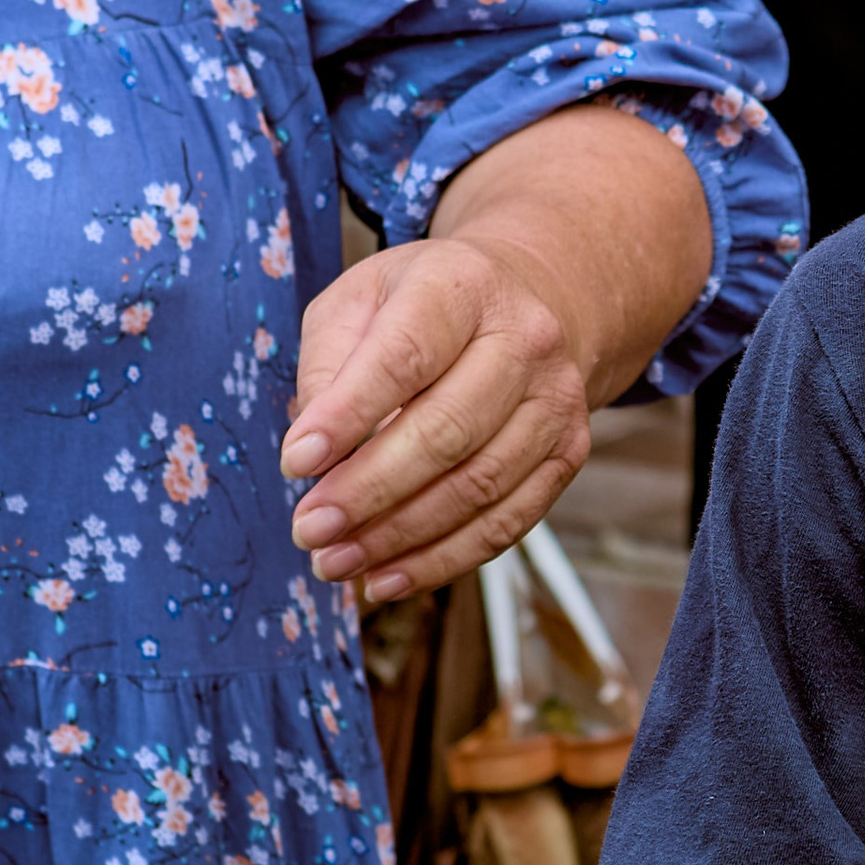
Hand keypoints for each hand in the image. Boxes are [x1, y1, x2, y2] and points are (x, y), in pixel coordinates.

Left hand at [282, 102, 709, 602]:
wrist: (527, 303)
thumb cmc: (423, 307)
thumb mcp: (360, 301)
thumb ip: (328, 364)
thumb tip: (311, 454)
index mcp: (463, 287)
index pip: (405, 356)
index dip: (349, 415)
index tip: (296, 463)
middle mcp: (525, 340)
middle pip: (448, 430)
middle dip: (369, 491)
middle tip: (308, 529)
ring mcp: (555, 401)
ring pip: (480, 486)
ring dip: (400, 537)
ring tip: (334, 561)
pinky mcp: (568, 453)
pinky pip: (507, 522)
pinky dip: (443, 559)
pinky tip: (387, 577)